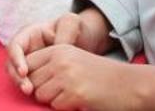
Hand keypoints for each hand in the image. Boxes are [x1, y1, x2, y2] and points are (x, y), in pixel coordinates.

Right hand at [7, 10, 112, 91]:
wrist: (83, 41)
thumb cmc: (75, 29)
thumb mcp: (71, 23)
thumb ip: (64, 32)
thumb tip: (57, 46)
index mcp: (29, 34)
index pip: (15, 46)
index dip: (16, 59)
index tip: (24, 71)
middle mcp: (26, 49)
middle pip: (11, 63)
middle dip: (16, 76)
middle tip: (28, 88)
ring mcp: (30, 62)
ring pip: (17, 74)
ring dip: (21, 84)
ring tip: (32, 92)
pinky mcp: (37, 74)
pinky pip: (29, 82)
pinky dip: (32, 88)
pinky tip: (40, 94)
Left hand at [20, 45, 154, 110]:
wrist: (129, 84)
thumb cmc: (99, 75)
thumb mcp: (73, 59)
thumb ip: (50, 64)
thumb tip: (25, 79)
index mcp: (58, 49)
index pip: (27, 63)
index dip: (30, 77)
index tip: (40, 84)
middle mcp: (60, 60)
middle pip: (31, 81)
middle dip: (43, 90)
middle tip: (63, 91)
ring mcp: (67, 76)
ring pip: (41, 95)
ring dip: (53, 99)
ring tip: (72, 94)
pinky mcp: (75, 94)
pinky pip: (55, 106)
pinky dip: (65, 106)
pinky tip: (79, 100)